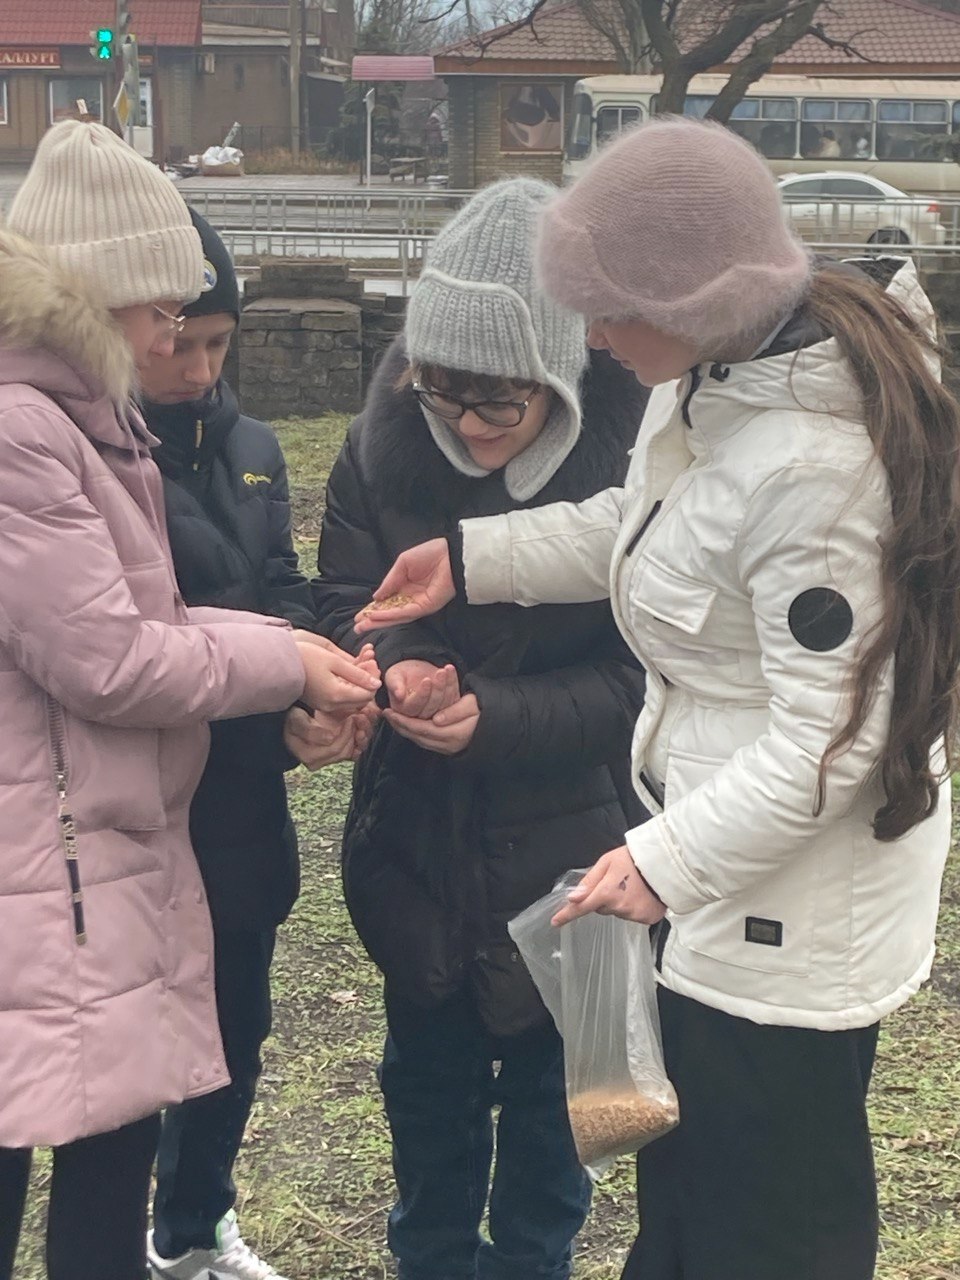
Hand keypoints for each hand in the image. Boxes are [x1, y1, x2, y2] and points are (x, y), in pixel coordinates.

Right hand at [284, 703, 379, 768]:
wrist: (293, 723)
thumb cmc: (294, 721)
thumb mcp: (297, 721)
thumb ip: (310, 731)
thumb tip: (329, 738)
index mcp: (310, 756)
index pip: (335, 748)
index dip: (346, 733)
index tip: (351, 717)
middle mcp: (321, 762)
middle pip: (346, 751)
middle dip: (355, 733)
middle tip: (360, 716)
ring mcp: (329, 759)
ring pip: (352, 752)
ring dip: (360, 735)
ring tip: (362, 719)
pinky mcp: (337, 755)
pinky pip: (354, 751)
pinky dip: (360, 739)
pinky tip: (362, 727)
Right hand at [295, 638, 380, 713]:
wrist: (278, 663)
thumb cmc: (305, 658)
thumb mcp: (334, 661)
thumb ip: (357, 673)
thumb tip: (376, 683)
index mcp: (337, 695)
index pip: (367, 695)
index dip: (373, 680)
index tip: (372, 664)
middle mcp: (332, 705)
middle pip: (361, 699)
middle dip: (367, 682)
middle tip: (367, 663)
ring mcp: (324, 706)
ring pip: (351, 699)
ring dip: (358, 684)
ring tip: (357, 665)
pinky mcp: (319, 703)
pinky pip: (340, 699)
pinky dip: (347, 687)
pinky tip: (346, 672)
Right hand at [354, 539, 454, 632]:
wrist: (450, 555)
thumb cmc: (429, 554)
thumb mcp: (402, 564)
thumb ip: (390, 581)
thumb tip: (376, 597)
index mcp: (404, 586)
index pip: (386, 601)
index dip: (372, 609)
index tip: (359, 616)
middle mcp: (410, 598)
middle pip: (389, 612)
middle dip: (373, 620)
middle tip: (357, 627)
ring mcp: (418, 604)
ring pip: (396, 616)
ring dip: (379, 622)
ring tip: (363, 626)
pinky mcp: (426, 607)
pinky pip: (406, 613)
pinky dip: (391, 615)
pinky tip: (377, 617)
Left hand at [383, 692, 479, 755]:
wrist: (497, 726)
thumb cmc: (486, 711)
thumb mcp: (473, 705)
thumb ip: (455, 711)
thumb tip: (436, 720)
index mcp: (454, 734)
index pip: (423, 728)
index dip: (405, 720)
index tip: (390, 710)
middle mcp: (449, 745)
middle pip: (418, 736)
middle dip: (400, 726)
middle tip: (386, 714)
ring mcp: (448, 748)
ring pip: (420, 741)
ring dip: (404, 730)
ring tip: (393, 719)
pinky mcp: (447, 748)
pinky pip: (425, 742)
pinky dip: (413, 733)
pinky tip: (406, 725)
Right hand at [385, 660, 459, 718]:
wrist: (413, 672)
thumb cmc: (401, 675)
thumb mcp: (393, 676)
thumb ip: (395, 684)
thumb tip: (399, 694)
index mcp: (403, 713)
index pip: (414, 707)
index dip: (422, 694)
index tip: (427, 680)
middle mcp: (420, 717)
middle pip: (431, 706)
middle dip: (437, 688)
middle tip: (440, 672)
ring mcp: (435, 714)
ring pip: (444, 703)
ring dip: (447, 685)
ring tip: (445, 670)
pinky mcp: (448, 707)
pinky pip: (453, 697)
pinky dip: (453, 682)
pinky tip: (450, 669)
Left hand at [551, 846, 666, 926]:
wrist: (665, 862)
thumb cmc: (634, 858)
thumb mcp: (607, 862)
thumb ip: (589, 880)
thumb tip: (573, 897)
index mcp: (606, 893)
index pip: (581, 908)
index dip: (567, 915)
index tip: (555, 922)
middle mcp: (619, 907)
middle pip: (602, 908)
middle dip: (604, 898)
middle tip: (617, 881)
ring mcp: (634, 915)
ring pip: (618, 912)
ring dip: (620, 902)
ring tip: (633, 886)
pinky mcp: (647, 919)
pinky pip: (633, 916)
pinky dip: (635, 908)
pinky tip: (643, 895)